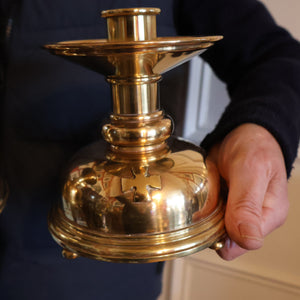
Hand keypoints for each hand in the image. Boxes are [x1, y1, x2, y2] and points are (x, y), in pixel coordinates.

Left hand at [207, 123, 288, 259]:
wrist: (244, 133)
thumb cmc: (254, 147)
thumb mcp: (251, 171)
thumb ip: (248, 206)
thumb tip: (249, 242)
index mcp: (269, 216)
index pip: (239, 244)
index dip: (221, 233)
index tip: (213, 209)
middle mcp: (254, 218)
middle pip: (222, 237)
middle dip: (210, 217)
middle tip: (214, 190)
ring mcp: (238, 211)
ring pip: (210, 225)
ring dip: (204, 207)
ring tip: (213, 184)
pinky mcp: (225, 204)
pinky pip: (206, 211)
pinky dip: (201, 200)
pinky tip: (209, 185)